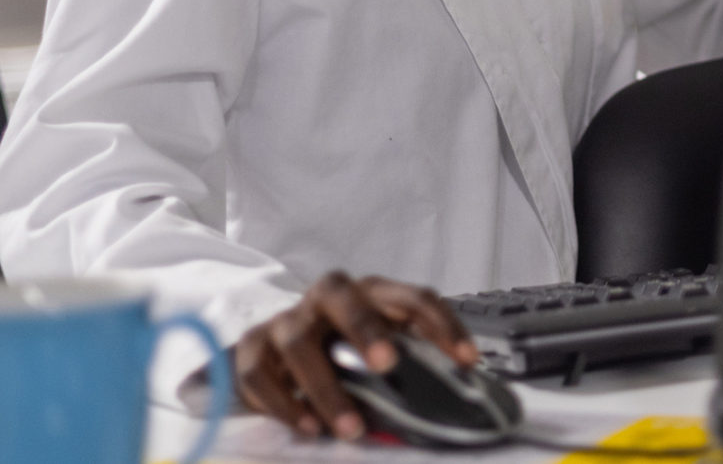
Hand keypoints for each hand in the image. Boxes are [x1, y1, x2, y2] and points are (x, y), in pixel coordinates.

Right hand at [233, 271, 477, 439]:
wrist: (279, 352)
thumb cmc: (342, 350)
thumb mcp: (379, 350)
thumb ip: (410, 366)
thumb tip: (454, 397)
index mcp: (371, 293)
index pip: (413, 298)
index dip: (442, 325)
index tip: (468, 361)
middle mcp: (326, 298)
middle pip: (342, 296)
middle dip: (365, 328)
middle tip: (387, 364)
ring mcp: (286, 321)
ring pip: (299, 342)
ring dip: (326, 388)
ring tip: (351, 428)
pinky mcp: (254, 348)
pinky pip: (260, 372)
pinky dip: (284, 404)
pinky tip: (308, 428)